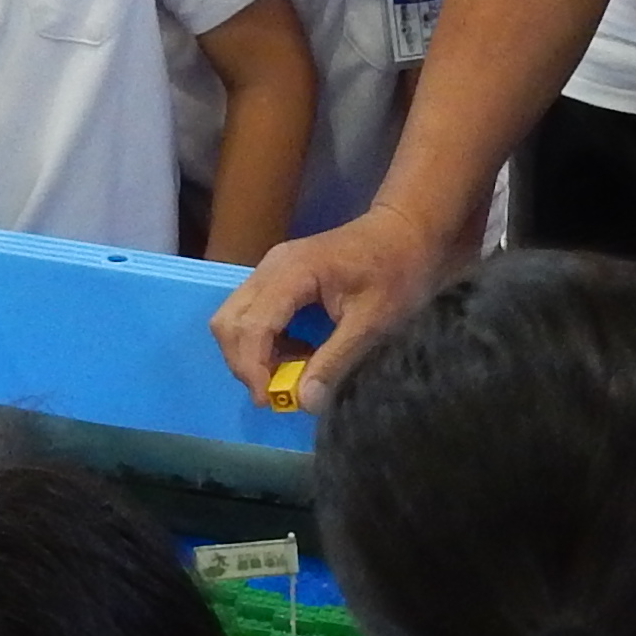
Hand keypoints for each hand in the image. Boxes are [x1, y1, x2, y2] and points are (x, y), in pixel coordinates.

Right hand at [214, 205, 461, 408]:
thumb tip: (305, 403)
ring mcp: (270, 270)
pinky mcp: (277, 279)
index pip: (251, 325)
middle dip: (244, 364)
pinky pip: (252, 316)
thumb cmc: (396, 272)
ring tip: (291, 374)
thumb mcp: (373, 322)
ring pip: (234, 320)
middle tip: (277, 392)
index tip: (270, 400)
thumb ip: (335, 361)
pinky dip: (264, 344)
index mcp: (292, 272)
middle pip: (229, 322)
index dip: (252, 367)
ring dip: (252, 355)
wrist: (406, 232)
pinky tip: (297, 355)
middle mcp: (271, 268)